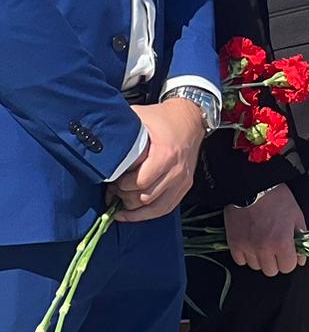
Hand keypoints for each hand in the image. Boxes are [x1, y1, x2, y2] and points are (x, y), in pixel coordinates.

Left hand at [111, 97, 204, 221]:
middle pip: (146, 196)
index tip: (111, 181)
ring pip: (155, 207)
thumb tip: (94, 135)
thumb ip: (120, 129)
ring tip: (119, 202)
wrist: (191, 117)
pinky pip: (166, 208)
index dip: (122, 186)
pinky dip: (148, 214)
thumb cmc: (163, 118)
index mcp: (166, 154)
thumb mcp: (140, 117)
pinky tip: (132, 213)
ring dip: (134, 208)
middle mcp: (176, 170)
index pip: (140, 182)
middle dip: (125, 197)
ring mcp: (182, 179)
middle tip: (112, 191)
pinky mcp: (184, 185)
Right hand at [223, 186, 306, 275]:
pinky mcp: (234, 243)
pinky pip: (240, 260)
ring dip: (261, 258)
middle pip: (271, 271)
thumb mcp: (296, 215)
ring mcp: (247, 247)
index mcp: (281, 242)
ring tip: (263, 243)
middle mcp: (263, 248)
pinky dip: (246, 255)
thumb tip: (301, 257)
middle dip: (277, 261)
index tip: (290, 253)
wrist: (252, 186)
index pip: (288, 267)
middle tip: (277, 248)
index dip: (291, 260)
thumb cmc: (276, 198)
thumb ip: (301, 238)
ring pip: (256, 267)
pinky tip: (251, 243)